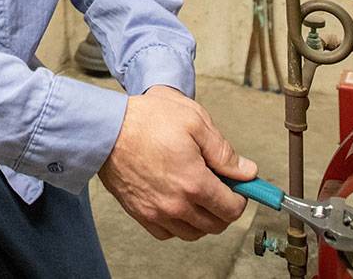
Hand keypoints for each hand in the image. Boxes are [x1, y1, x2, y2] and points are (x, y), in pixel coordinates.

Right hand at [97, 85, 257, 240]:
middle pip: (216, 225)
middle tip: (220, 186)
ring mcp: (156, 212)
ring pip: (193, 232)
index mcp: (194, 182)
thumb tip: (246, 171)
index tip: (239, 187)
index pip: (232, 209)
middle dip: (224, 207)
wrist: (105, 128)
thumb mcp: (194, 122)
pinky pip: (168, 233)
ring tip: (199, 194)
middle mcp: (176, 204)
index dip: (241, 197)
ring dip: (203, 218)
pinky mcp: (140, 213)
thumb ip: (224, 152)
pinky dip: (178, 224)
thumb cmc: (145, 120)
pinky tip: (178, 203)